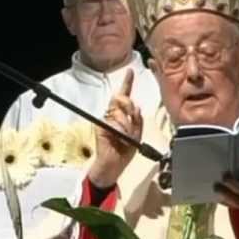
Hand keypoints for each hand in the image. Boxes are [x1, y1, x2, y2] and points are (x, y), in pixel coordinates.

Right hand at [88, 69, 142, 187]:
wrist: (113, 167)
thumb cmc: (125, 152)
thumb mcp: (138, 136)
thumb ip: (138, 121)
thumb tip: (137, 107)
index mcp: (123, 116)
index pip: (125, 96)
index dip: (128, 83)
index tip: (130, 71)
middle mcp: (113, 115)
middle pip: (122, 99)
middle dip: (130, 107)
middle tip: (134, 118)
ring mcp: (105, 120)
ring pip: (120, 112)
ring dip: (128, 126)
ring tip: (128, 138)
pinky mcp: (100, 127)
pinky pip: (114, 122)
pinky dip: (122, 131)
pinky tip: (122, 139)